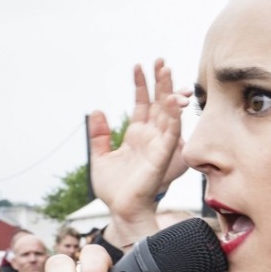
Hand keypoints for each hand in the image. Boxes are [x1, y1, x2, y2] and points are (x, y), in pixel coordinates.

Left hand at [88, 59, 189, 228]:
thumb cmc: (114, 189)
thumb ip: (99, 135)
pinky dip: (173, 118)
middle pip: (159, 104)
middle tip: (160, 61)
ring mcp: (158, 146)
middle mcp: (150, 137)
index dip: (141, 85)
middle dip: (160, 82)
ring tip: (168, 73)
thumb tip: (97, 111)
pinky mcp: (162, 157)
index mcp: (137, 135)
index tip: (138, 66)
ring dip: (169, 93)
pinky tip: (173, 102)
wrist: (122, 209)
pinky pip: (171, 135)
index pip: (142, 104)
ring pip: (167, 115)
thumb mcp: (99, 157)